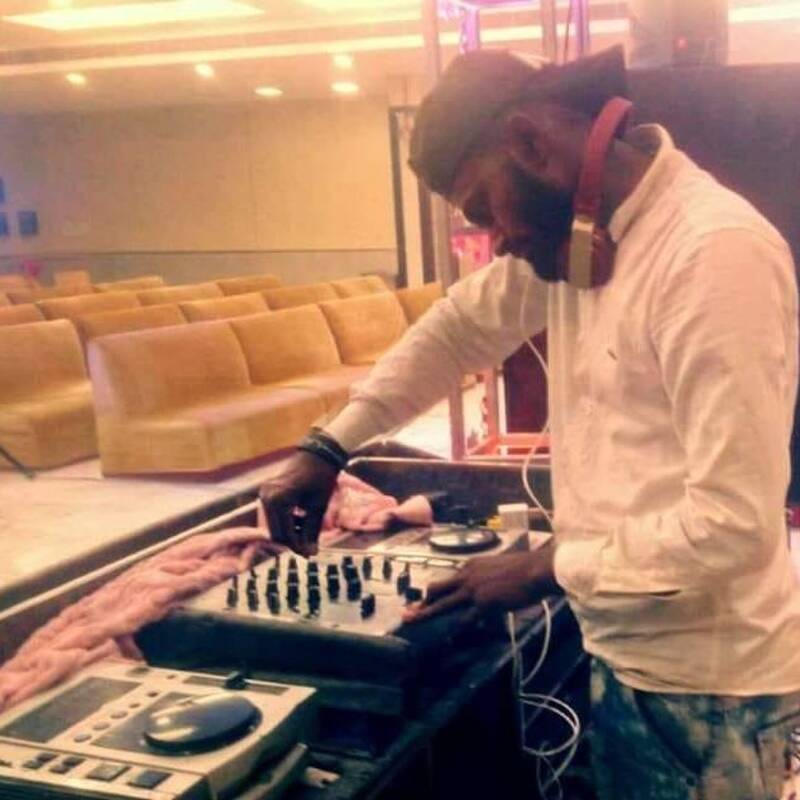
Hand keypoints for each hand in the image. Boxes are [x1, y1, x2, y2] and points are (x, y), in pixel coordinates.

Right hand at [259, 451, 338, 556]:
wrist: (318, 454)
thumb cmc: (322, 477)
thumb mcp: (318, 507)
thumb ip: (312, 532)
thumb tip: (310, 554)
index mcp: (279, 499)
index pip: (285, 533)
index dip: (297, 547)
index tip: (309, 555)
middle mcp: (267, 497)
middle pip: (275, 532)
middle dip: (292, 541)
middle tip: (309, 548)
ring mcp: (264, 493)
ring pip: (273, 525)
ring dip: (288, 532)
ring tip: (306, 531)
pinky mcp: (266, 492)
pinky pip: (273, 515)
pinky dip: (285, 521)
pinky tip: (300, 519)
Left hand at [403, 541, 560, 622]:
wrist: (535, 570)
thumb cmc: (525, 568)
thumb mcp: (499, 568)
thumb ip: (488, 578)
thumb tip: (487, 592)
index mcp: (471, 565)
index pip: (449, 580)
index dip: (436, 592)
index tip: (426, 598)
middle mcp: (467, 575)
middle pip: (437, 589)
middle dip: (422, 601)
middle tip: (407, 612)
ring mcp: (473, 590)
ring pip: (443, 603)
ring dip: (425, 613)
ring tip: (411, 621)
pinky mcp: (483, 603)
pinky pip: (466, 620)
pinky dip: (458, 630)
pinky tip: (448, 639)